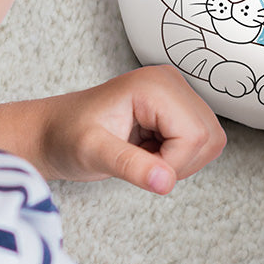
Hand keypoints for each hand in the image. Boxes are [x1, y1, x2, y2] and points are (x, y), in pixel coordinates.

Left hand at [39, 65, 225, 193]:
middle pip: (208, 137)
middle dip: (178, 163)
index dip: (172, 164)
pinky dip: (179, 157)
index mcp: (154, 86)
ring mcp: (176, 93)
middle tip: (140, 160)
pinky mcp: (177, 107)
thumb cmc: (66, 136)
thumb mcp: (92, 153)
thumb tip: (165, 181)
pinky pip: (201, 141)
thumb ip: (130, 166)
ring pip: (209, 140)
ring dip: (180, 161)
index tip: (140, 166)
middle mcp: (170, 82)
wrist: (54, 132)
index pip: (195, 135)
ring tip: (143, 154)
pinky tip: (149, 150)